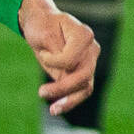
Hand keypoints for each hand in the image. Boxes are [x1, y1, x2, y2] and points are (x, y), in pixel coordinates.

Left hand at [19, 0, 97, 115]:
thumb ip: (55, 52)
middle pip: (83, 75)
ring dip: (68, 100)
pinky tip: (55, 109)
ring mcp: (90, 62)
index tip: (42, 54)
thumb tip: (64, 77)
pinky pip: (81, 91)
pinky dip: (69, 101)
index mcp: (84, 34)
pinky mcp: (83, 74)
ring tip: (52, 110)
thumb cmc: (42, 25)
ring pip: (85, 87)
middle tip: (41, 93)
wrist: (42, 24)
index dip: (54, 61)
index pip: (72, 58)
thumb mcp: (43, 33)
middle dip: (63, 87)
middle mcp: (92, 49)